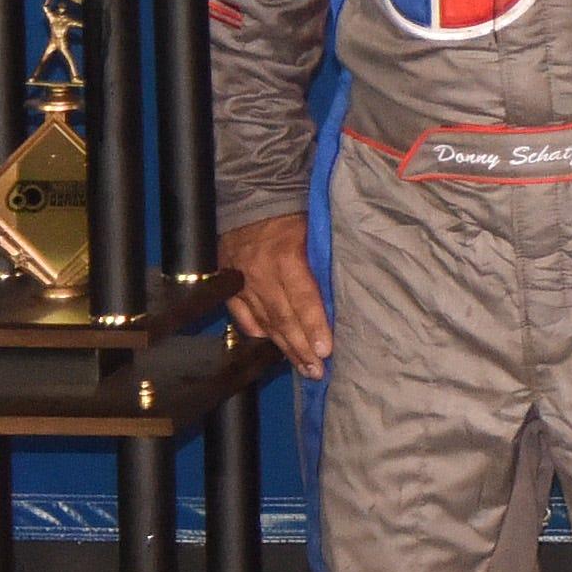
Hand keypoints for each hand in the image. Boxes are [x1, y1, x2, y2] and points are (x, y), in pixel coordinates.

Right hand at [221, 213, 328, 376]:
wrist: (251, 199)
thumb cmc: (294, 215)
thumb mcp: (315, 232)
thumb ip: (323, 264)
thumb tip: (342, 297)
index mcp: (286, 258)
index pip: (303, 300)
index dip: (314, 327)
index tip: (325, 351)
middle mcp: (261, 274)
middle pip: (284, 319)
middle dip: (302, 349)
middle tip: (318, 372)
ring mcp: (242, 282)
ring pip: (265, 323)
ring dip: (284, 348)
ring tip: (303, 367)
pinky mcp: (229, 285)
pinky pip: (243, 316)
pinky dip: (258, 333)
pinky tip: (272, 346)